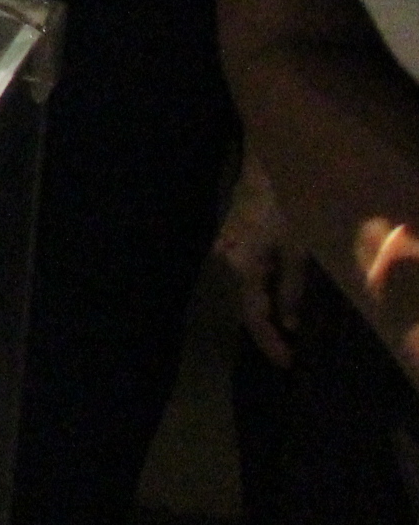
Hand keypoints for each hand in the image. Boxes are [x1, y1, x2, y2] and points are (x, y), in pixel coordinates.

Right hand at [215, 155, 310, 365]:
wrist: (266, 160)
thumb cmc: (286, 203)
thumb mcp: (298, 247)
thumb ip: (292, 286)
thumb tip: (290, 323)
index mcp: (242, 266)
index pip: (253, 316)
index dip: (270, 342)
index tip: (286, 364)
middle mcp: (226, 259)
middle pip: (246, 301)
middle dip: (268, 325)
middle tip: (290, 347)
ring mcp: (225, 245)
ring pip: (247, 284)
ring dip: (265, 303)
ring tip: (286, 321)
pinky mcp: (231, 233)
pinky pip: (246, 267)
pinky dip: (262, 282)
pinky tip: (275, 287)